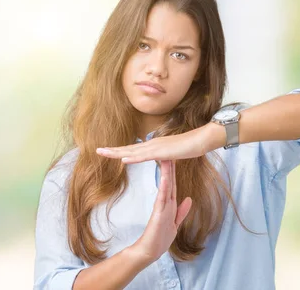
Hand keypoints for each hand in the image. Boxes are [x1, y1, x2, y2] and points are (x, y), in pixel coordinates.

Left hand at [96, 123, 224, 163]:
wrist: (201, 140)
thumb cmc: (191, 146)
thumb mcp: (175, 153)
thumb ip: (167, 156)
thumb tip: (163, 159)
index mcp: (155, 145)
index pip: (134, 149)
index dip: (121, 151)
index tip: (109, 152)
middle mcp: (152, 144)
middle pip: (129, 148)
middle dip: (113, 150)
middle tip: (98, 151)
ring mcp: (156, 147)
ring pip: (133, 151)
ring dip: (117, 152)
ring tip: (103, 153)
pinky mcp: (162, 152)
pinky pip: (145, 156)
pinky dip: (133, 158)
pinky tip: (123, 160)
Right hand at [130, 160, 191, 263]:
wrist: (149, 251)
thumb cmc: (160, 238)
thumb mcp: (175, 223)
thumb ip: (182, 211)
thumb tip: (189, 198)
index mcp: (170, 204)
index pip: (173, 184)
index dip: (174, 171)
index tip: (175, 158)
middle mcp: (165, 202)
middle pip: (169, 181)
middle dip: (169, 166)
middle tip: (169, 150)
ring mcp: (161, 207)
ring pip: (165, 186)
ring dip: (166, 172)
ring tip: (166, 158)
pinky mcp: (158, 213)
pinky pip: (162, 197)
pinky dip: (164, 186)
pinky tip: (164, 177)